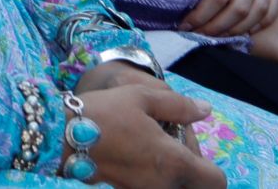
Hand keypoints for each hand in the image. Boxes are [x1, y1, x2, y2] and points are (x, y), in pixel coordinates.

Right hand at [72, 79, 224, 186]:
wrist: (60, 138)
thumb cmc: (105, 113)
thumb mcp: (144, 97)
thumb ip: (180, 106)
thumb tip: (205, 112)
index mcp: (174, 163)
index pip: (216, 181)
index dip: (211, 164)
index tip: (190, 145)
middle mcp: (163, 186)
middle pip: (196, 188)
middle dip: (192, 170)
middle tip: (171, 142)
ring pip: (173, 188)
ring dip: (172, 173)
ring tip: (151, 146)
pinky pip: (153, 187)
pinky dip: (153, 176)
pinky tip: (136, 156)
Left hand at [179, 0, 277, 36]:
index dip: (203, 14)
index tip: (187, 24)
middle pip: (240, 7)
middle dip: (218, 27)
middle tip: (199, 34)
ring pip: (258, 11)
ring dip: (237, 29)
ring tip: (217, 36)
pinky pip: (273, 8)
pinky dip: (260, 24)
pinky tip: (241, 32)